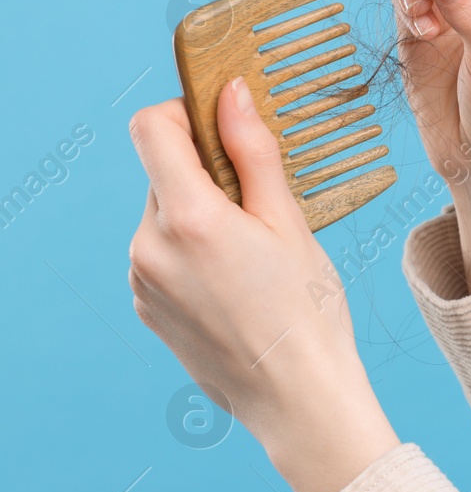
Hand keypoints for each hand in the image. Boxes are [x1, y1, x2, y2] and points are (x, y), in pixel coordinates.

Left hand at [127, 81, 399, 491]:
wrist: (296, 399)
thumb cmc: (308, 312)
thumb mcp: (291, 223)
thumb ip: (254, 153)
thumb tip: (231, 93)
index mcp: (189, 217)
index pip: (152, 127)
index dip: (185, 112)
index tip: (223, 126)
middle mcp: (149, 245)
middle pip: (163, 173)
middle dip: (206, 174)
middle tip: (263, 208)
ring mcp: (140, 279)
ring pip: (164, 216)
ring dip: (200, 216)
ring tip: (254, 258)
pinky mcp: (145, 306)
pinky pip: (161, 255)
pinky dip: (193, 254)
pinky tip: (237, 286)